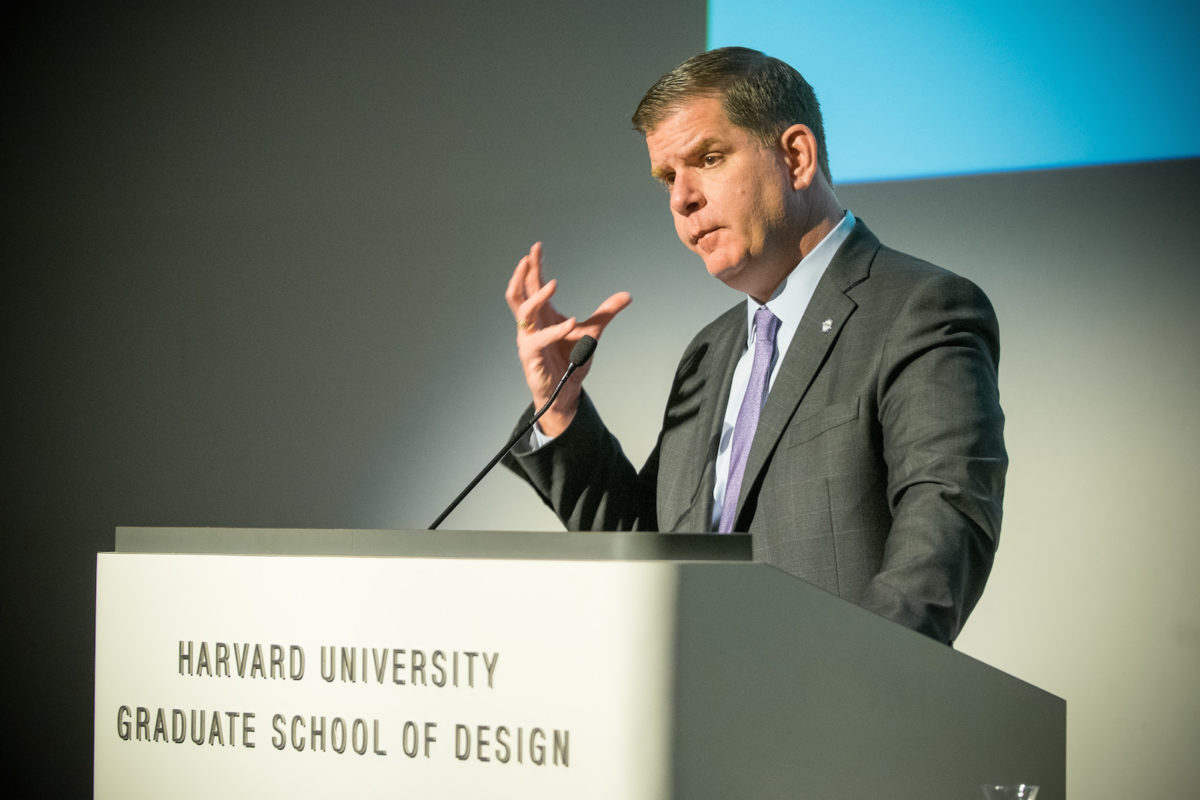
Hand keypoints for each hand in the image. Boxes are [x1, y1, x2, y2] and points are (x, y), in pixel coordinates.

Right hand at [504, 242, 631, 435]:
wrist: (566, 391)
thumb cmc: (571, 361)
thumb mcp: (593, 331)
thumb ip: (606, 312)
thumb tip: (627, 295)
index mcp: (542, 315)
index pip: (532, 285)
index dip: (533, 266)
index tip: (537, 247)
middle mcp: (531, 325)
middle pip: (519, 293)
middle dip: (524, 273)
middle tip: (531, 255)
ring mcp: (528, 339)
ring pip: (523, 311)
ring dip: (537, 296)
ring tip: (554, 283)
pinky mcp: (531, 356)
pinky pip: (540, 339)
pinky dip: (556, 330)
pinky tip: (572, 323)